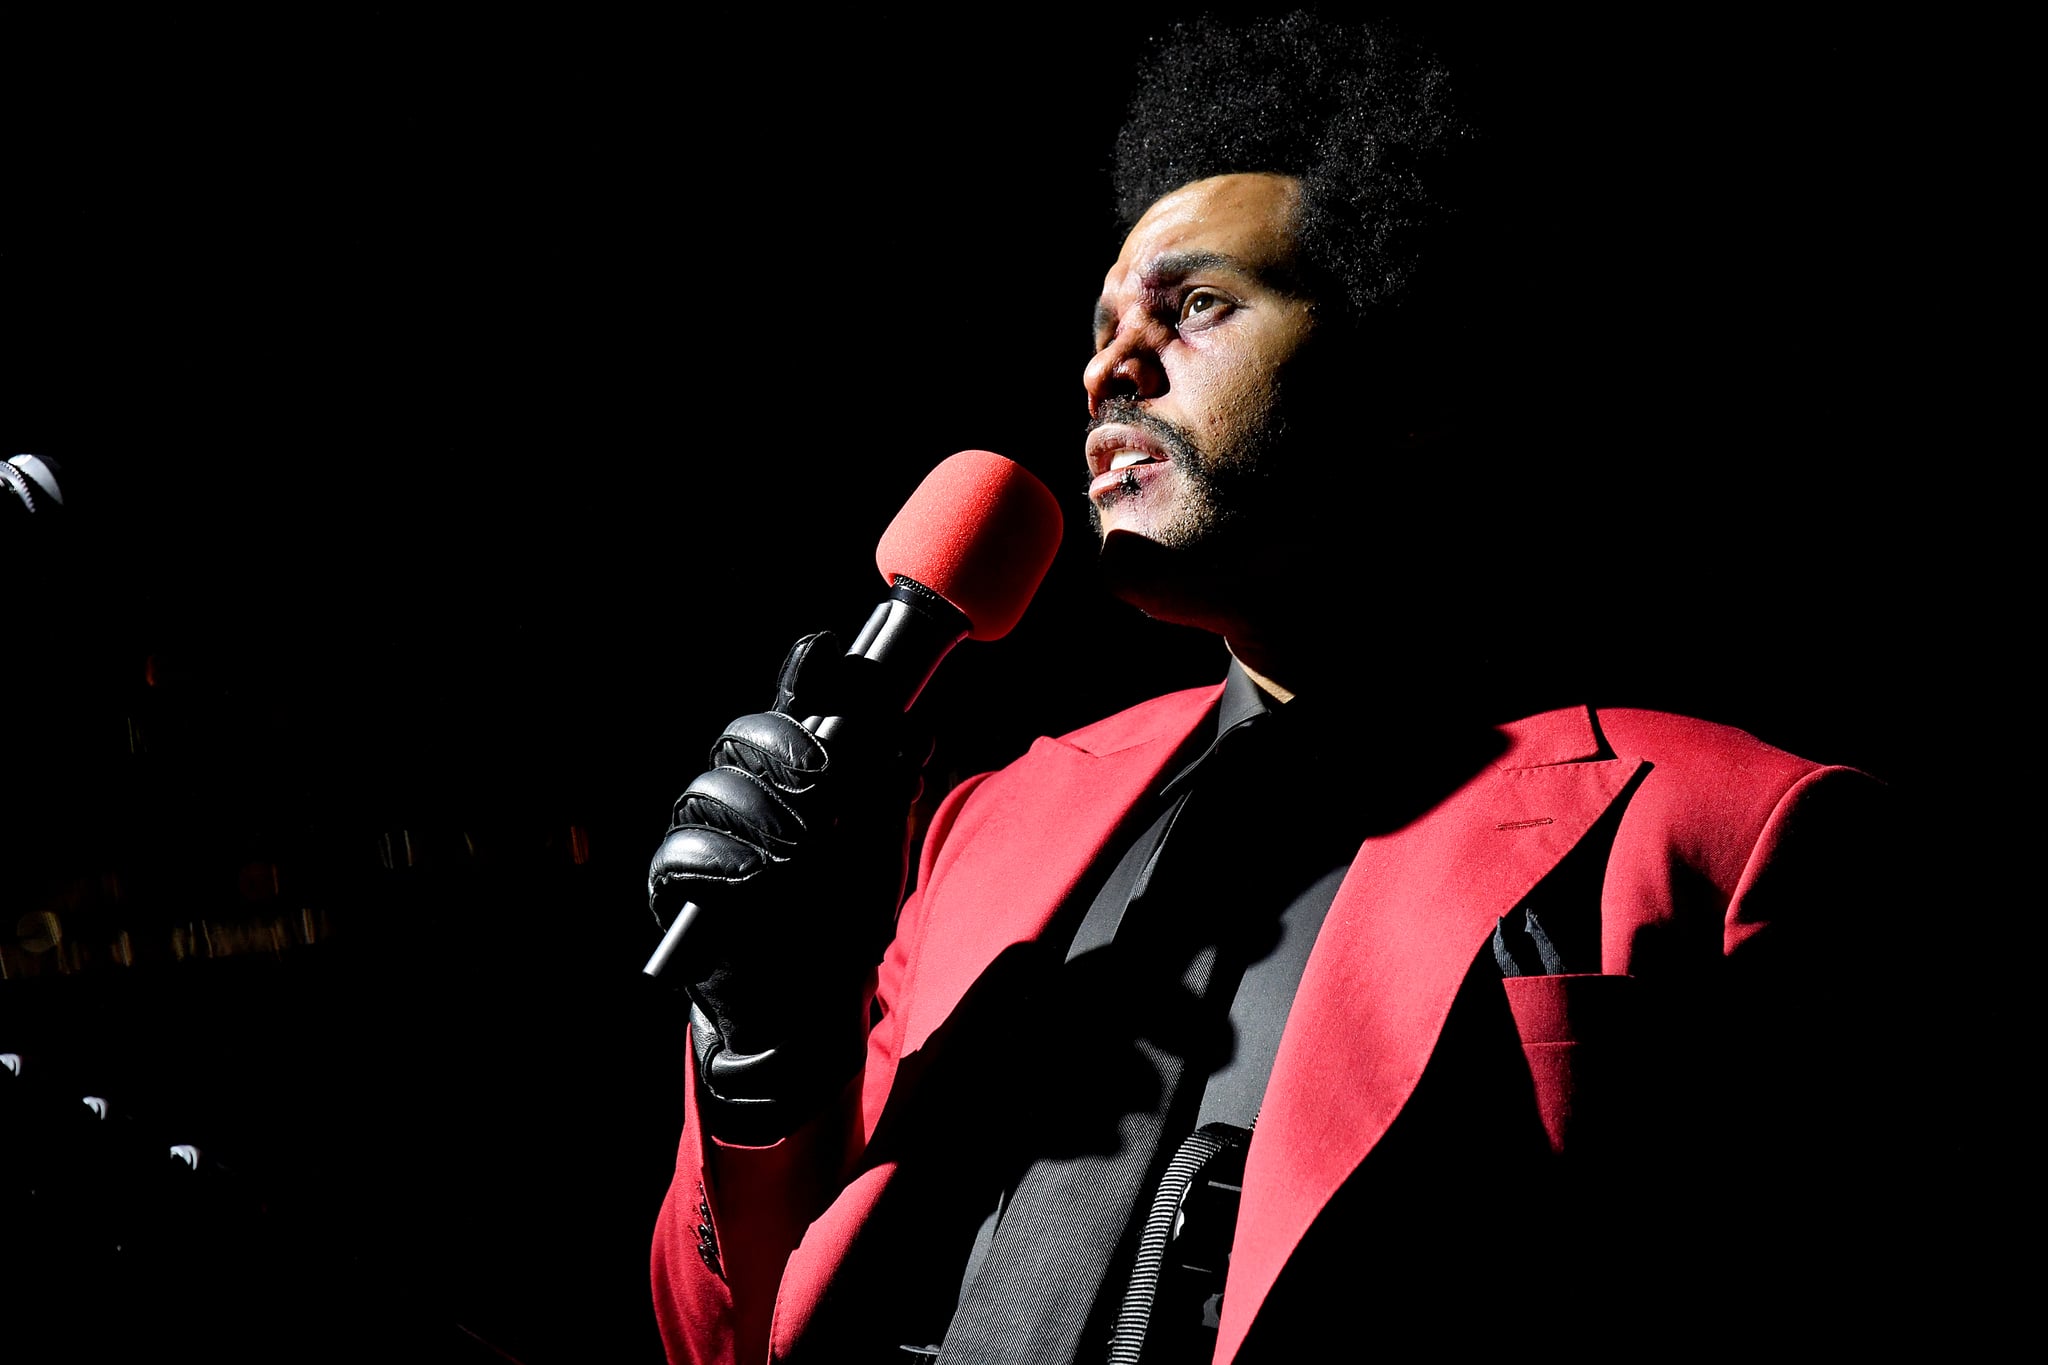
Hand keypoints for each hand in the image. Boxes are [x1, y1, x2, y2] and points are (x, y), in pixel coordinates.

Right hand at [647, 631, 928, 1130]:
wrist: (812, 1007)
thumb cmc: (844, 922)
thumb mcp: (882, 854)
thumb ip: (891, 794)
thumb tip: (914, 731)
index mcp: (794, 773)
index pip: (793, 705)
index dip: (807, 674)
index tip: (828, 657)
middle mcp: (746, 790)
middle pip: (740, 735)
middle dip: (782, 746)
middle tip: (825, 775)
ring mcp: (708, 833)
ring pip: (709, 788)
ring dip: (761, 810)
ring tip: (803, 846)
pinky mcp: (678, 883)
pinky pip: (682, 853)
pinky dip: (722, 859)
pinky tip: (759, 875)